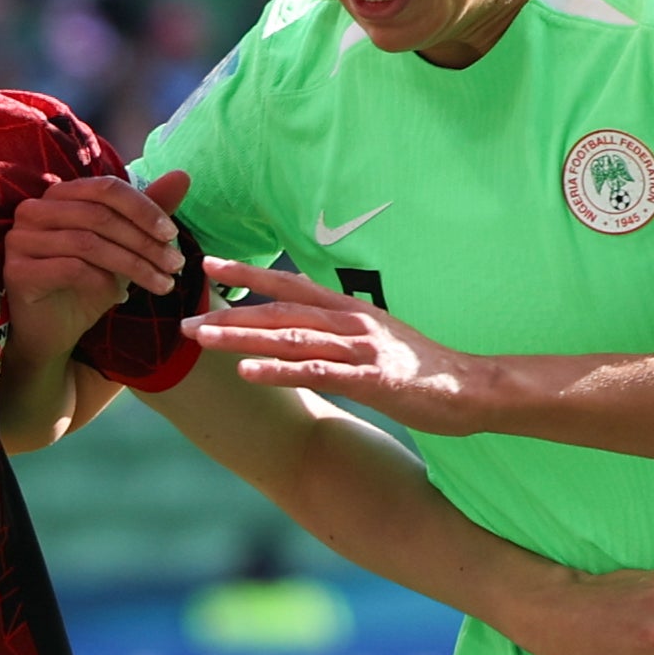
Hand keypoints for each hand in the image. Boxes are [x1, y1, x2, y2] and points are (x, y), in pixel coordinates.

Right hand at [2, 169, 187, 373]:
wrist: (49, 332)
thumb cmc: (84, 285)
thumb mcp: (122, 247)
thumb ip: (145, 213)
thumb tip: (183, 176)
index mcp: (59, 195)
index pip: (106, 188)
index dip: (143, 209)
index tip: (172, 236)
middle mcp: (34, 210)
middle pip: (99, 216)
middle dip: (143, 242)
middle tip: (175, 265)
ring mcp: (20, 240)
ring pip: (88, 244)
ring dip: (133, 265)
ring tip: (161, 284)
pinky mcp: (17, 272)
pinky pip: (70, 269)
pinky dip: (102, 281)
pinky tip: (118, 296)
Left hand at [185, 259, 485, 427]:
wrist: (468, 388)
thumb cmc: (419, 368)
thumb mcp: (373, 341)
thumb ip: (335, 335)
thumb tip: (297, 335)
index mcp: (350, 309)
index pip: (290, 286)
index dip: (248, 274)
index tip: (209, 265)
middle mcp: (351, 322)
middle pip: (280, 311)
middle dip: (229, 314)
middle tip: (185, 319)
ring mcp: (361, 349)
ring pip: (290, 338)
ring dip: (242, 338)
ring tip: (202, 339)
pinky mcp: (371, 379)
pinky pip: (316, 372)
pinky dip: (278, 371)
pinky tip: (247, 372)